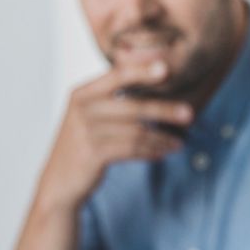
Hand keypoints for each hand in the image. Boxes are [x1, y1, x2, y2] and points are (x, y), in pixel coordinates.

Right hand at [36, 64, 194, 210]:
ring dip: (162, 138)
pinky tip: (163, 153)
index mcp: (83, 93)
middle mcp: (82, 108)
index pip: (116, 76)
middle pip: (132, 106)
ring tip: (179, 142)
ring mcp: (86, 132)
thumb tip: (154, 88)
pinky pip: (131, 150)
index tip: (166, 69)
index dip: (142, 71)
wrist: (60, 180)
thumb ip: (114, 100)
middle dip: (164, 110)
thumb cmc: (83, 143)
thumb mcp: (91, 115)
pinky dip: (150, 151)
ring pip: (136, 132)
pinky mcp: (93, 154)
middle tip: (189, 114)